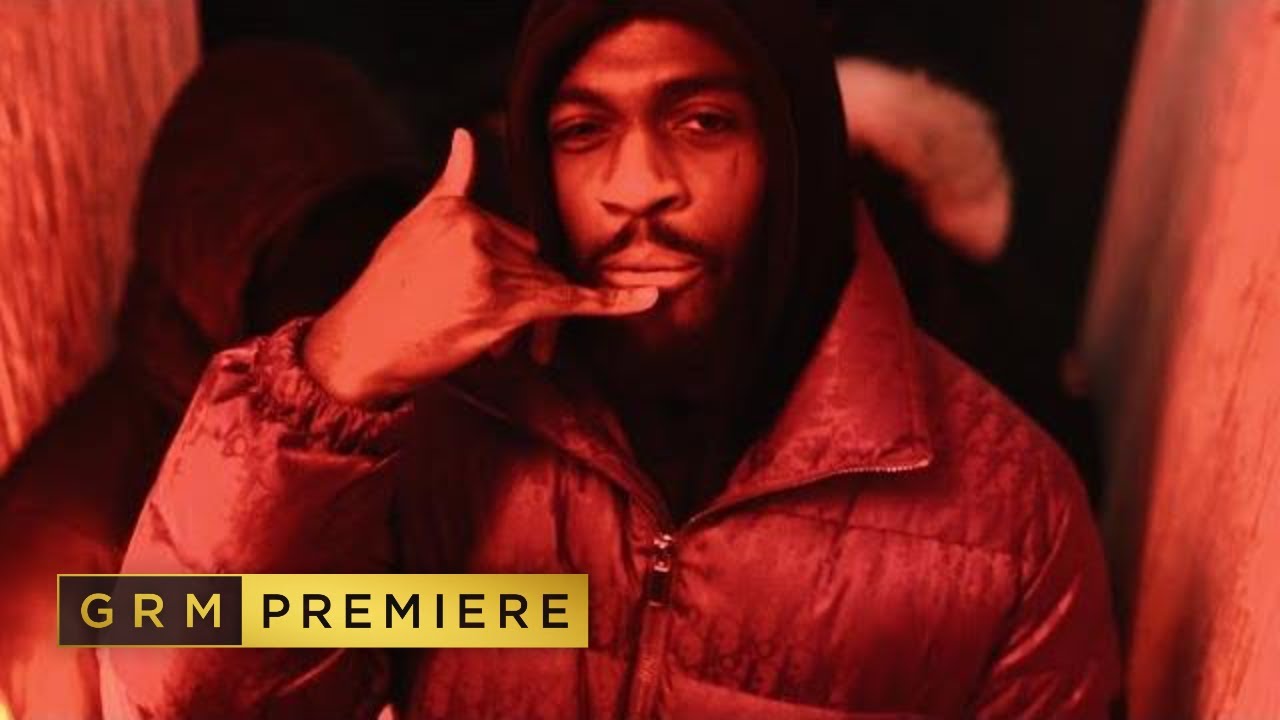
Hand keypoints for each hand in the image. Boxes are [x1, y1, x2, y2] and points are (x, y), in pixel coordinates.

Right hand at [304, 128, 658, 405]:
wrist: (362, 345)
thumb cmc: (387, 290)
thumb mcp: (414, 225)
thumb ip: (451, 182)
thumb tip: (466, 134)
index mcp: (458, 207)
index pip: (514, 234)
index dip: (501, 270)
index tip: (465, 288)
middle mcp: (476, 230)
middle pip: (532, 261)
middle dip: (514, 293)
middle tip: (462, 315)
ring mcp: (492, 268)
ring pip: (540, 286)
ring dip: (520, 315)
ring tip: (465, 325)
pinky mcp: (505, 306)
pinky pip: (570, 300)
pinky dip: (612, 300)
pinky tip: (650, 296)